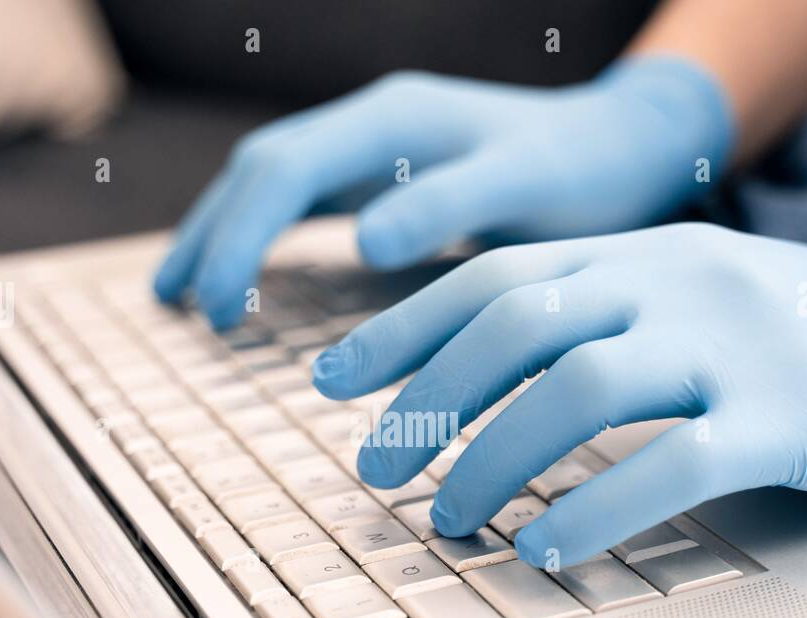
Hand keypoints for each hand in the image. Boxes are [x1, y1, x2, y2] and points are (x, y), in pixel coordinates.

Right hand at [153, 57, 732, 327]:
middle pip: (262, 168)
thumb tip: (366, 240)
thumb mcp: (529, 184)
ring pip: (272, 179)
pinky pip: (302, 197)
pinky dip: (260, 234)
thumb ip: (452, 203)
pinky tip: (245, 272)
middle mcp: (374, 122)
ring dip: (222, 230)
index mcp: (396, 120)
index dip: (240, 237)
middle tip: (182, 309)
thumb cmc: (586, 171)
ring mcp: (377, 145)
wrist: (628, 143)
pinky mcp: (388, 172)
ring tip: (178, 290)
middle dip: (214, 234)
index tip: (218, 309)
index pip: (284, 171)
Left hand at [311, 222, 806, 567]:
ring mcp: (739, 345)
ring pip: (580, 391)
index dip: (403, 328)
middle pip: (517, 327)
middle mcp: (680, 282)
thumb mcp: (701, 297)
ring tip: (449, 521)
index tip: (335, 382)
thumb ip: (609, 318)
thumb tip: (493, 382)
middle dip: (426, 401)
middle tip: (375, 470)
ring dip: (492, 460)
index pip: (497, 278)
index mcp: (648, 252)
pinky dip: (594, 509)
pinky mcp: (795, 419)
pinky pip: (672, 463)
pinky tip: (543, 550)